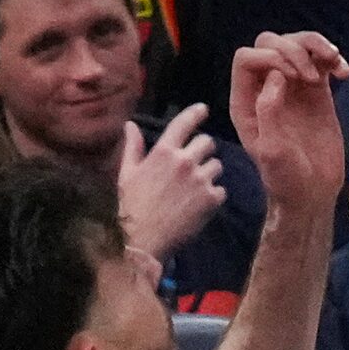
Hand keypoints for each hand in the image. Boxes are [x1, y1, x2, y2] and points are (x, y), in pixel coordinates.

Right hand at [115, 108, 226, 262]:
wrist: (143, 240)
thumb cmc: (131, 206)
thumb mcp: (127, 174)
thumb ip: (133, 147)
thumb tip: (130, 125)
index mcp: (164, 151)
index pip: (184, 123)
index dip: (196, 113)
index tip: (203, 109)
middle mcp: (185, 161)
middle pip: (208, 142)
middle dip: (202, 150)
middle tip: (193, 165)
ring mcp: (200, 179)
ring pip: (217, 165)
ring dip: (209, 174)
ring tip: (194, 189)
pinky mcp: (212, 199)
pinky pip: (221, 190)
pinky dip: (213, 196)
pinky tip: (198, 205)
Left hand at [228, 31, 348, 218]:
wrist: (312, 191)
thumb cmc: (286, 178)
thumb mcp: (272, 150)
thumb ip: (269, 110)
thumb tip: (276, 75)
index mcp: (245, 102)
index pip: (246, 58)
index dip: (269, 58)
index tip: (293, 78)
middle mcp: (264, 88)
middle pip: (269, 43)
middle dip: (292, 50)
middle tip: (312, 78)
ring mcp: (291, 86)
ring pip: (295, 43)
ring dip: (315, 45)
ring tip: (333, 63)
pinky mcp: (316, 89)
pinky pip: (320, 59)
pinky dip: (333, 57)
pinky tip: (345, 73)